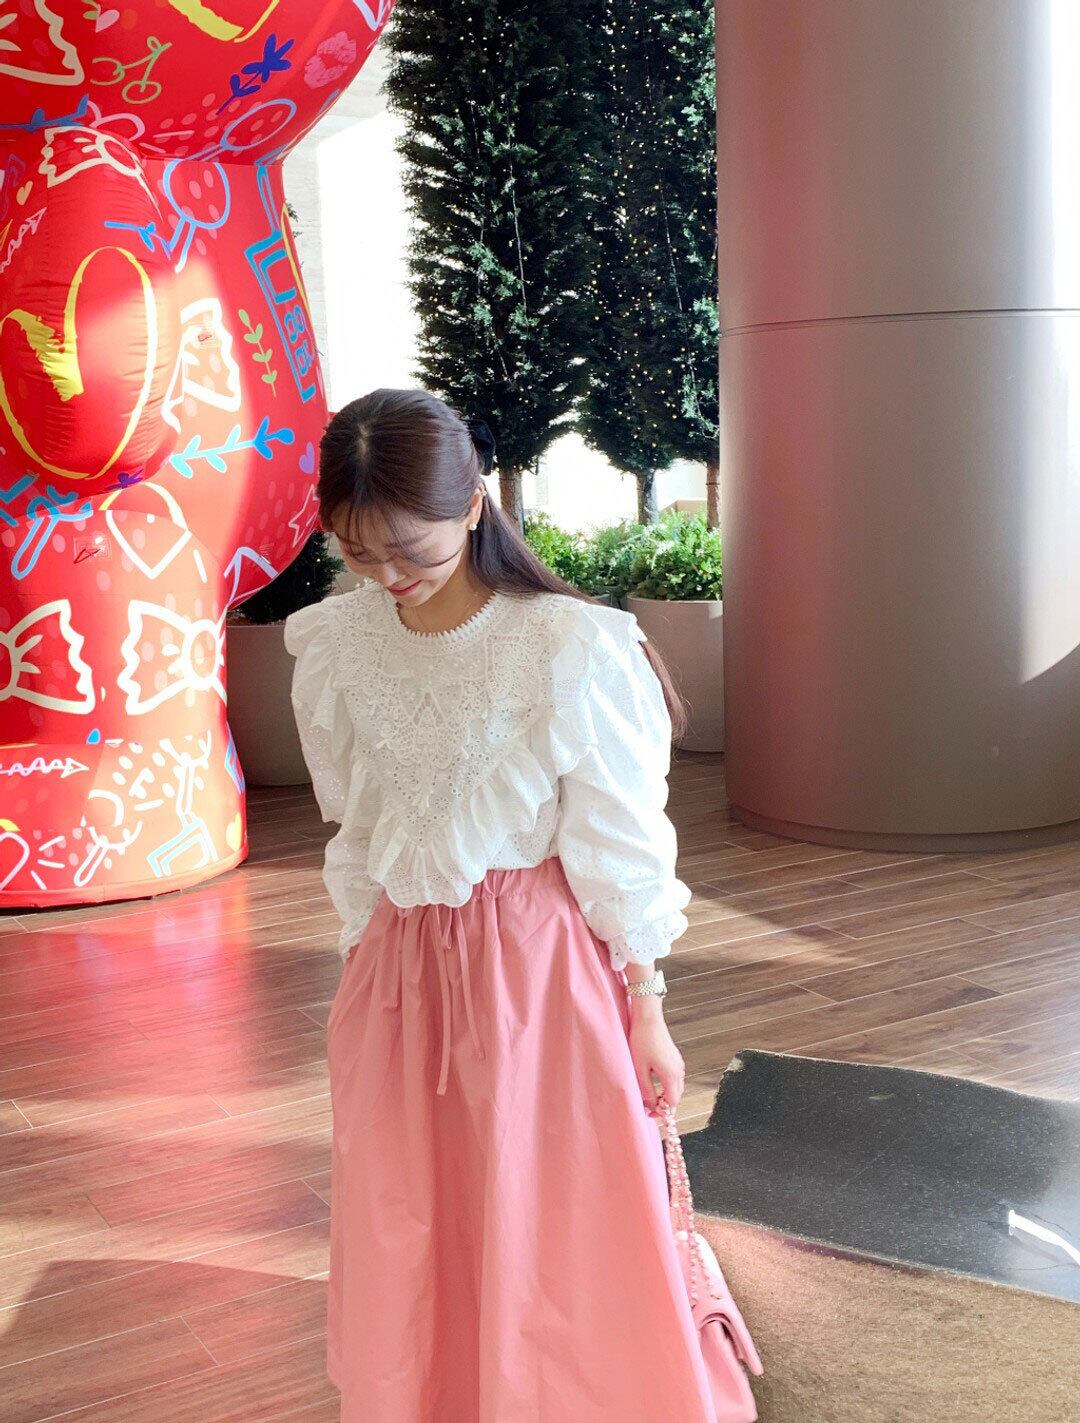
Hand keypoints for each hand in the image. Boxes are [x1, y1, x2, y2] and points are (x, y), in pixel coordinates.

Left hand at [627, 997, 685, 1113]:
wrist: (648, 1018)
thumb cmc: (642, 1042)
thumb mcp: (640, 1069)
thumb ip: (647, 1090)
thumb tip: (651, 1106)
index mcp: (671, 1075)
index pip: (672, 1102)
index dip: (662, 1112)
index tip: (650, 1115)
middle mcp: (679, 1070)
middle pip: (676, 1096)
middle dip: (665, 1105)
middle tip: (649, 1109)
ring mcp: (678, 1063)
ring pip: (676, 1087)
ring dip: (666, 1095)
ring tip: (651, 1098)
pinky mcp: (675, 1057)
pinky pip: (675, 1077)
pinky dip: (668, 1086)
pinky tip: (655, 1083)